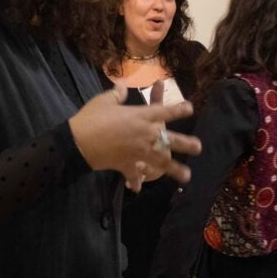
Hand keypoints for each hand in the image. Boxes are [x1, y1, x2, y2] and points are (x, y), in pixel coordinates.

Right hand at [69, 84, 200, 191]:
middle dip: (186, 144)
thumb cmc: (91, 118)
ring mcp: (138, 152)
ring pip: (161, 161)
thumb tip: (121, 88)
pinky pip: (133, 175)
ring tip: (187, 176)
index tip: (190, 108)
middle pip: (171, 139)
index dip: (178, 109)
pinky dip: (135, 181)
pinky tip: (138, 188)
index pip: (164, 111)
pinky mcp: (127, 165)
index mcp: (140, 116)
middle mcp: (144, 134)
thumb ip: (116, 94)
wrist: (78, 142)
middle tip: (198, 148)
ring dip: (174, 169)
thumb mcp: (103, 101)